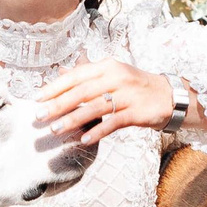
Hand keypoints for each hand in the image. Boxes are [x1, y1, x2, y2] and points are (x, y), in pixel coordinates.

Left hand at [35, 59, 201, 145]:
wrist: (170, 96)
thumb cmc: (135, 87)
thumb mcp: (112, 75)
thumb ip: (87, 75)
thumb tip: (60, 73)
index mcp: (107, 66)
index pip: (76, 75)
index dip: (55, 86)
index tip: (37, 97)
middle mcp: (116, 77)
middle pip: (82, 91)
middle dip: (58, 104)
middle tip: (39, 115)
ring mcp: (127, 95)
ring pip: (95, 107)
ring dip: (73, 119)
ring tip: (56, 129)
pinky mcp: (137, 112)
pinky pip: (113, 122)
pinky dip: (98, 131)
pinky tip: (83, 140)